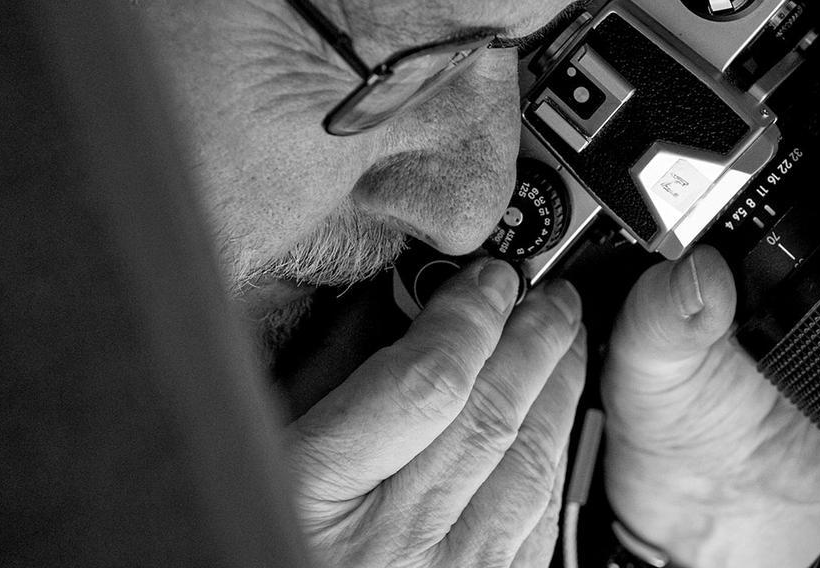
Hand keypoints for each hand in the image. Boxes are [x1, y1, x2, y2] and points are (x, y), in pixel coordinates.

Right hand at [284, 258, 584, 567]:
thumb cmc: (258, 534)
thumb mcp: (262, 448)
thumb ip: (321, 382)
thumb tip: (401, 310)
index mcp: (315, 496)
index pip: (426, 384)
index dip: (469, 319)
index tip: (488, 279)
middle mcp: (394, 549)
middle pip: (492, 419)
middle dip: (531, 340)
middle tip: (547, 294)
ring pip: (530, 466)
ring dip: (555, 390)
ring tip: (562, 340)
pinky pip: (537, 519)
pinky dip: (550, 454)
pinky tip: (550, 418)